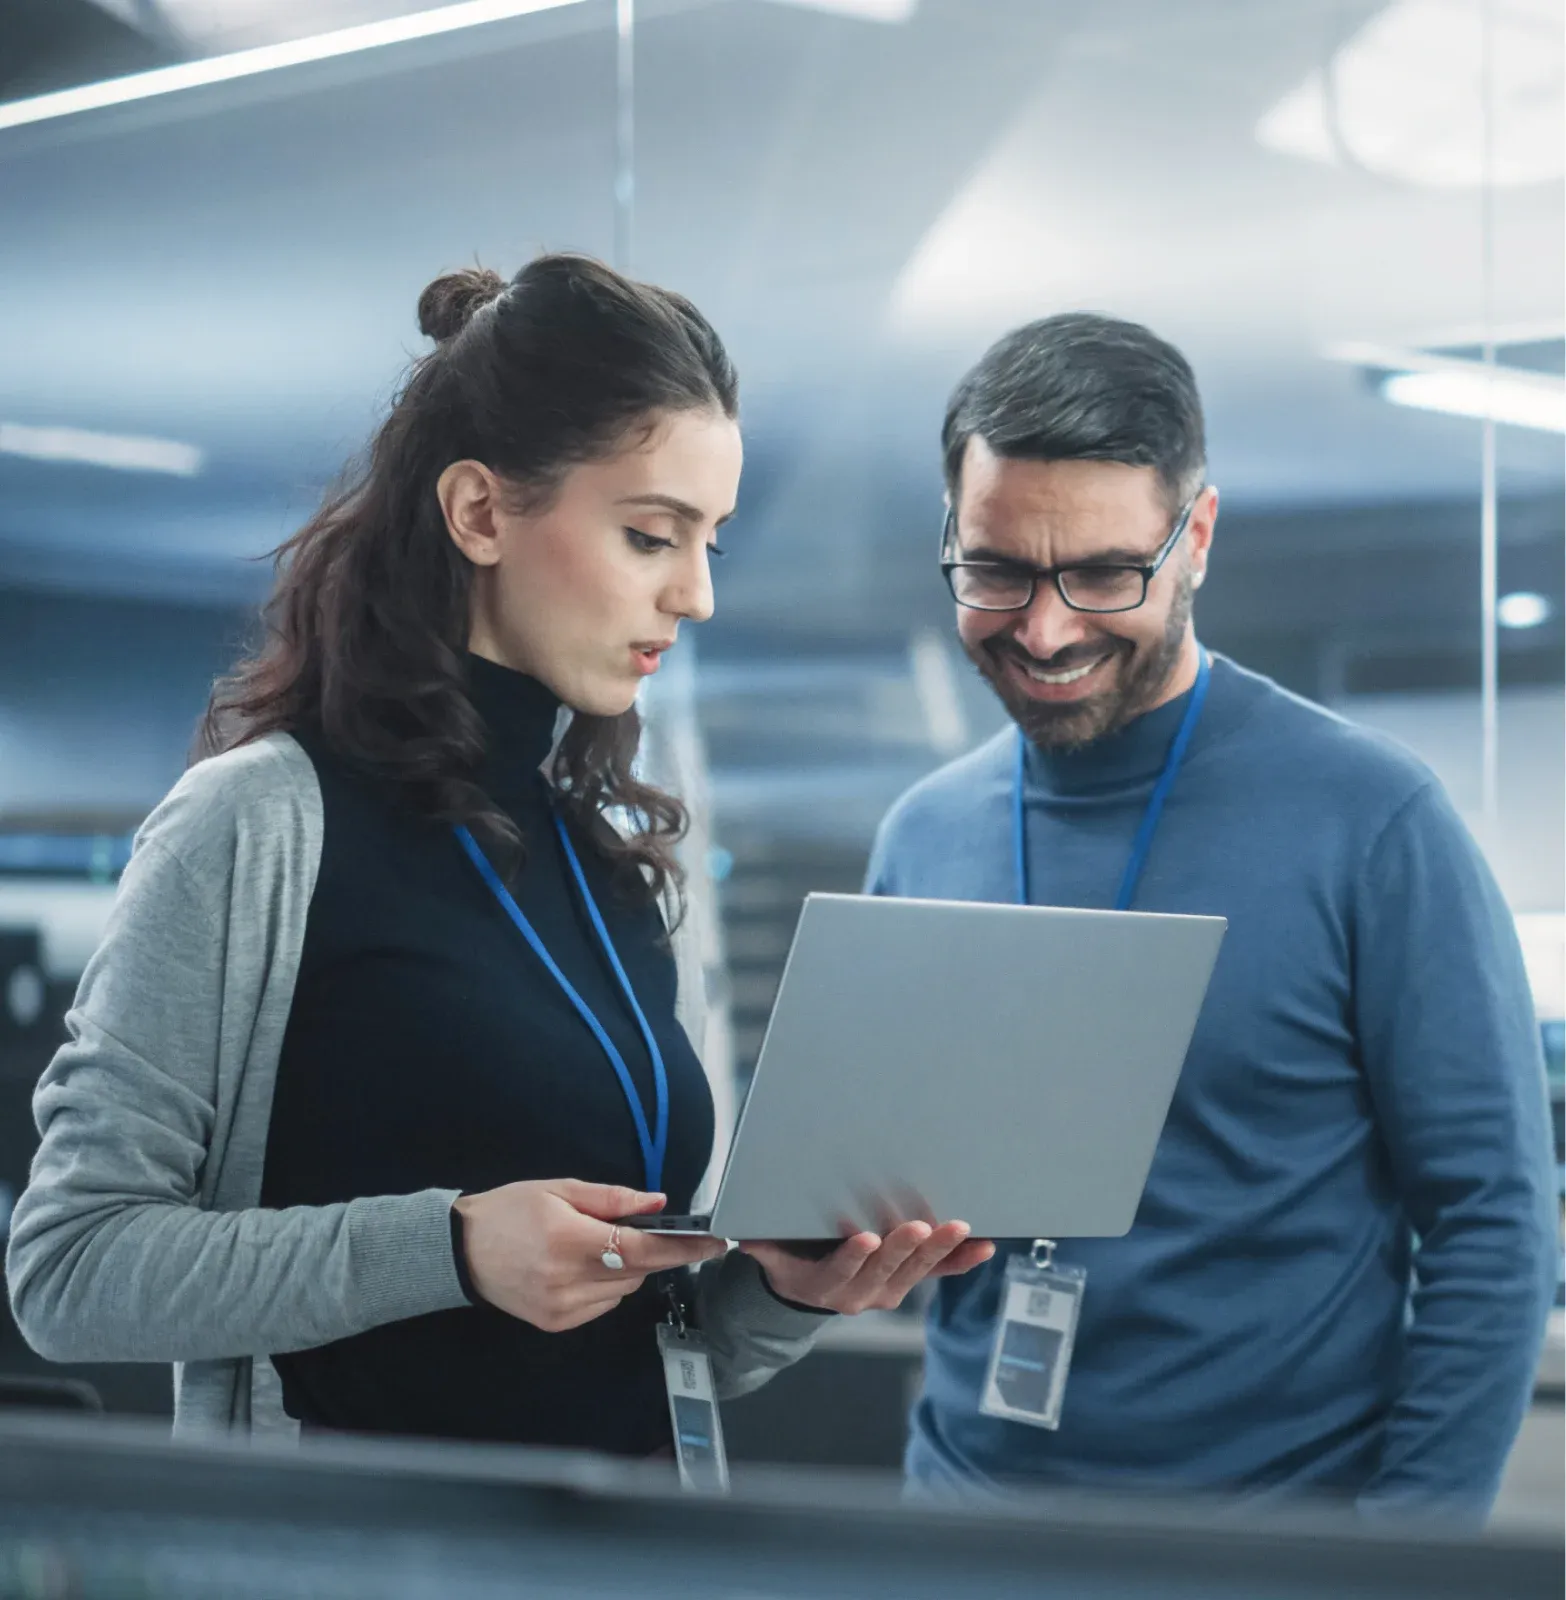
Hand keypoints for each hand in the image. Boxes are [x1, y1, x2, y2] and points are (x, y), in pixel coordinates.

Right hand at [454, 1180, 725, 1332]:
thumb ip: (613, 1199)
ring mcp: (562, 1308)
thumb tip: (658, 1202)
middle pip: (638, 1271)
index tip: (715, 1242)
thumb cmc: (509, 1212)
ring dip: (628, 1268)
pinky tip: (583, 1267)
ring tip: (597, 1245)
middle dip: (652, 1251)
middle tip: (644, 1230)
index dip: (682, 1247)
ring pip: (625, 1291)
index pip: (642, 1248)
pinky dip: (607, 1286)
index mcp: (570, 1240)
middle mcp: (568, 1280)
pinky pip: (604, 1305)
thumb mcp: (560, 1189)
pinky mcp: (557, 1324)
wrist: (461, 1251)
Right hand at [740, 1222, 994, 1313]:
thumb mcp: (772, 1256)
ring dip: (939, 1250)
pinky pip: (938, 1274)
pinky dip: (961, 1262)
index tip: (865, 1238)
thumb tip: (743, 1236)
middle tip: (919, 1226)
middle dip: (903, 1247)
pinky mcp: (908, 1281)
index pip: (841, 1270)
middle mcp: (862, 1293)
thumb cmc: (794, 1260)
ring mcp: (889, 1289)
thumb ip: (762, 1246)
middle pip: (885, 1270)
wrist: (812, 1289)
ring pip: (916, 1271)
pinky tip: (983, 1248)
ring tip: (958, 1229)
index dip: (854, 1256)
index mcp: (827, 1285)